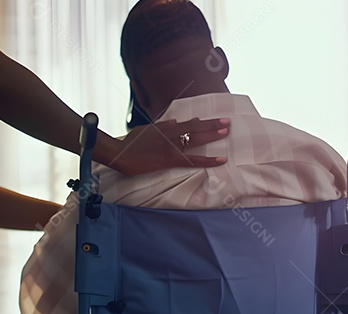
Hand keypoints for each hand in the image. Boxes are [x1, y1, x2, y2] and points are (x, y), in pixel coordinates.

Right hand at [106, 117, 229, 175]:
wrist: (119, 154)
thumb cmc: (129, 144)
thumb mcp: (145, 130)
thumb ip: (161, 126)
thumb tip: (174, 122)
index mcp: (164, 128)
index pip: (187, 123)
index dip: (202, 121)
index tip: (213, 120)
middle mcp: (170, 134)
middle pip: (195, 128)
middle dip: (212, 125)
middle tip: (227, 123)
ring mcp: (171, 147)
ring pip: (195, 139)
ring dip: (212, 135)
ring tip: (226, 133)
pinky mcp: (170, 160)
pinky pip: (193, 160)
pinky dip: (208, 160)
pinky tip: (220, 160)